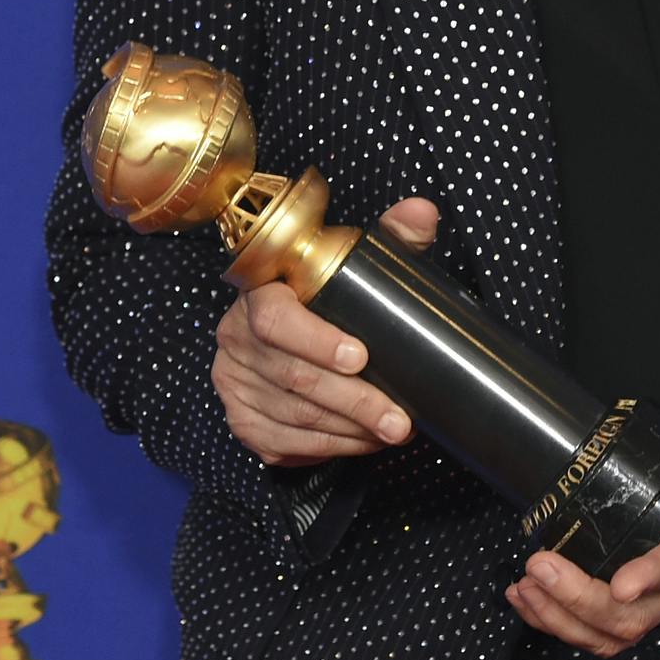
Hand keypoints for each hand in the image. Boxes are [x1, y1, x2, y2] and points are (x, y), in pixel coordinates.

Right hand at [211, 196, 440, 465]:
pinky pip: (286, 443)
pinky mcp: (244, 422)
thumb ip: (391, 237)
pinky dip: (330, 447)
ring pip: (293, 416)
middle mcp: (236, 340)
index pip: (275, 319)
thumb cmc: (329, 295)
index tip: (361, 357)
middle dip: (355, 402)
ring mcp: (236, 384)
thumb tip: (423, 212)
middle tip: (400, 419)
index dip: (316, 341)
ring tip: (393, 431)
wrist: (288, 327)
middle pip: (294, 377)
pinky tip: (363, 442)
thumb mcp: (358, 262)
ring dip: (348, 431)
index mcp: (259, 293)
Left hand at [504, 378, 659, 656]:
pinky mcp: (654, 598)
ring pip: (618, 631)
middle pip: (638, 614)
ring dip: (566, 618)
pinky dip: (566, 624)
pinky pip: (610, 629)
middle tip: (540, 565)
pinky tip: (531, 601)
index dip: (653, 575)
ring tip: (525, 587)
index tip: (620, 583)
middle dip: (581, 599)